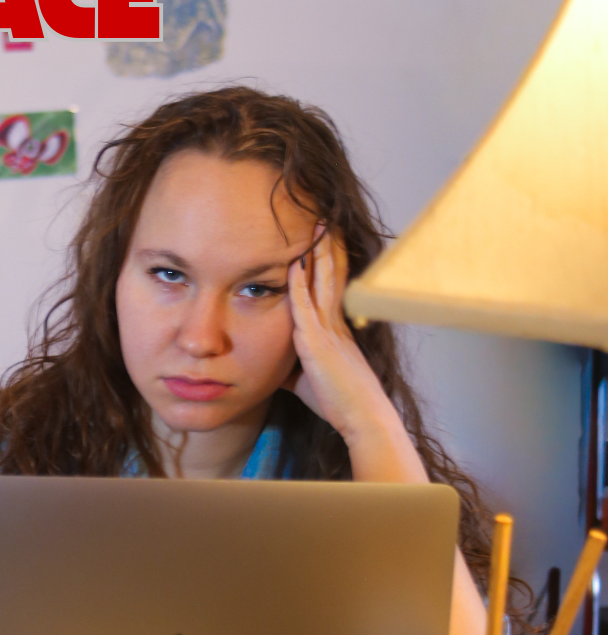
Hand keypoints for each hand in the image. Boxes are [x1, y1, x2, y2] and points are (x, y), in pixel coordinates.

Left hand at [282, 226, 395, 445]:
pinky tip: (294, 262)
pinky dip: (299, 282)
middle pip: (331, 274)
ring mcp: (328, 330)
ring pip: (323, 281)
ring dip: (318, 253)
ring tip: (316, 225)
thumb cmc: (337, 402)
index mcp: (336, 329)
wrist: (361, 416)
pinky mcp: (317, 342)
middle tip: (323, 218)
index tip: (322, 239)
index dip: (327, 261)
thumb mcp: (308, 379)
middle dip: (327, 246)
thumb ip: (292, 366)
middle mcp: (335, 323)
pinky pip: (306, 305)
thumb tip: (273, 366)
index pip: (331, 286)